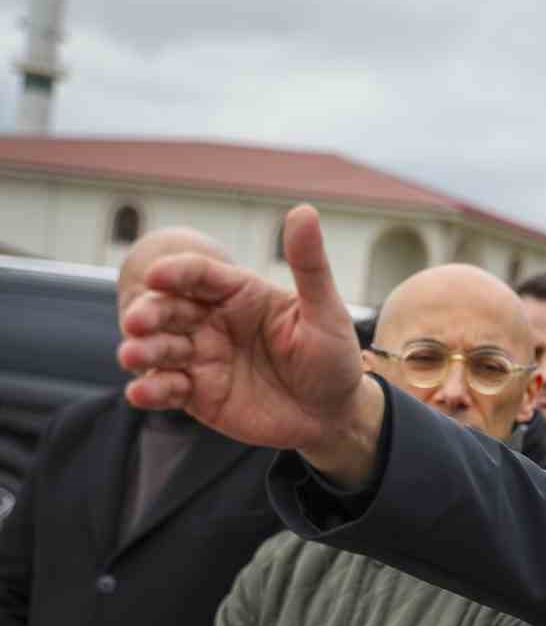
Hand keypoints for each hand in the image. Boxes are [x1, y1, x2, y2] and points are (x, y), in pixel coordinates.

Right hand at [118, 206, 382, 482]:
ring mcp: (201, 357)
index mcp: (239, 293)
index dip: (176, 272)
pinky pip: (166, 388)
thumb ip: (309, 266)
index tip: (157, 275)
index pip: (199, 274)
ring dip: (142, 350)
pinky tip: (141, 393)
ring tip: (132, 355)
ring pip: (160, 347)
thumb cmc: (332, 357)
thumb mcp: (326, 313)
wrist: (333, 415)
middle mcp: (212, 321)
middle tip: (136, 321)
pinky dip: (151, 390)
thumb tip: (304, 210)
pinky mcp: (196, 393)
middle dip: (148, 312)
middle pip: (168, 308)